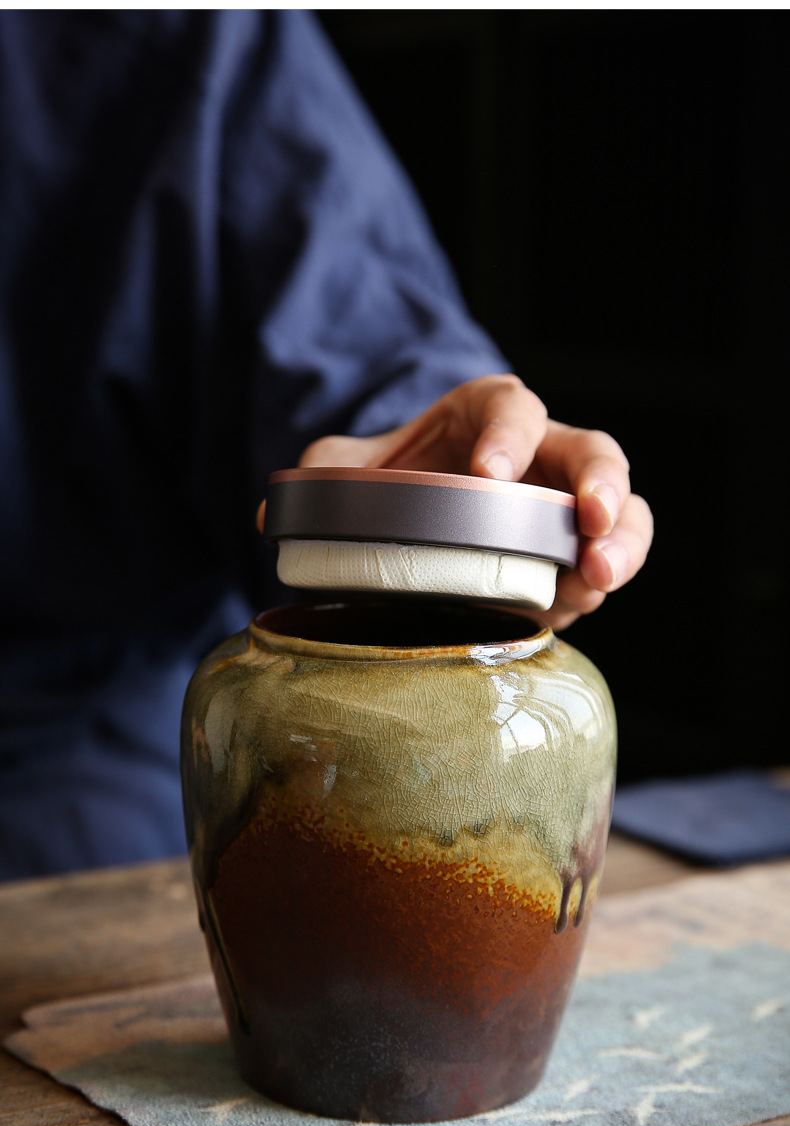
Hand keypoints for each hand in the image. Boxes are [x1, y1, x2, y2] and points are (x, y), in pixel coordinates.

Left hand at [292, 374, 653, 629]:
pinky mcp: (573, 560)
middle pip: (593, 453)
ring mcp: (565, 511)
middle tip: (590, 519)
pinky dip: (601, 584)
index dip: (508, 434)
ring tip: (599, 576)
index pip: (509, 407)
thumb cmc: (396, 478)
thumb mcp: (355, 469)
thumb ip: (326, 479)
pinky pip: (607, 564)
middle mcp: (541, 456)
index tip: (489, 475)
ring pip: (623, 512)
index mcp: (487, 415)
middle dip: (600, 483)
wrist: (420, 517)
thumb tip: (273, 515)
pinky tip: (580, 604)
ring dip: (622, 542)